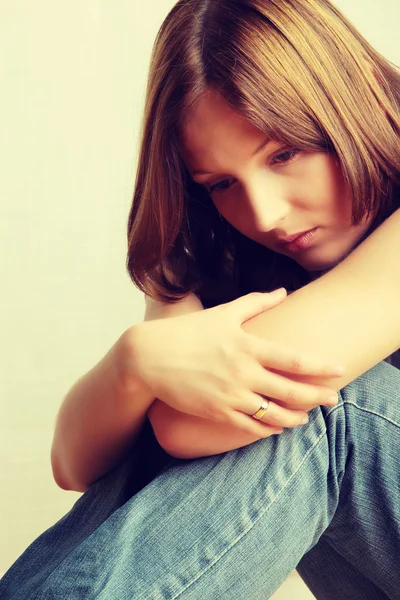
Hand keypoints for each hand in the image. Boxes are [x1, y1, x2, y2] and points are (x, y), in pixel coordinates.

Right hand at [125, 290, 342, 436]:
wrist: (149, 356)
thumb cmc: (188, 331)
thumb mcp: (223, 313)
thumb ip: (256, 302)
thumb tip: (283, 291)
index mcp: (247, 346)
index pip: (292, 359)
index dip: (319, 366)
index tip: (339, 370)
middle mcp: (242, 372)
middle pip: (290, 390)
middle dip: (316, 396)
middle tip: (334, 399)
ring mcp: (230, 395)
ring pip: (273, 414)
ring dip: (294, 418)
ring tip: (306, 418)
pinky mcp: (216, 412)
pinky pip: (249, 426)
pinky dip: (267, 429)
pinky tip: (276, 428)